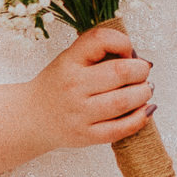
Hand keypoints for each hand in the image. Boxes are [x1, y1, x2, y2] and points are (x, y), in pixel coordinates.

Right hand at [22, 24, 152, 151]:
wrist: (30, 118)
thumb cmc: (57, 84)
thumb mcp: (69, 58)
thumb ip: (98, 50)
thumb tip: (136, 56)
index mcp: (69, 61)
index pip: (101, 40)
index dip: (123, 42)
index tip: (128, 52)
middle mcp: (73, 86)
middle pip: (121, 72)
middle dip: (141, 71)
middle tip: (143, 72)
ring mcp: (79, 113)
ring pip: (123, 101)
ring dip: (143, 93)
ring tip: (145, 90)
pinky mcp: (86, 136)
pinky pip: (120, 129)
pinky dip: (139, 119)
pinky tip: (145, 110)